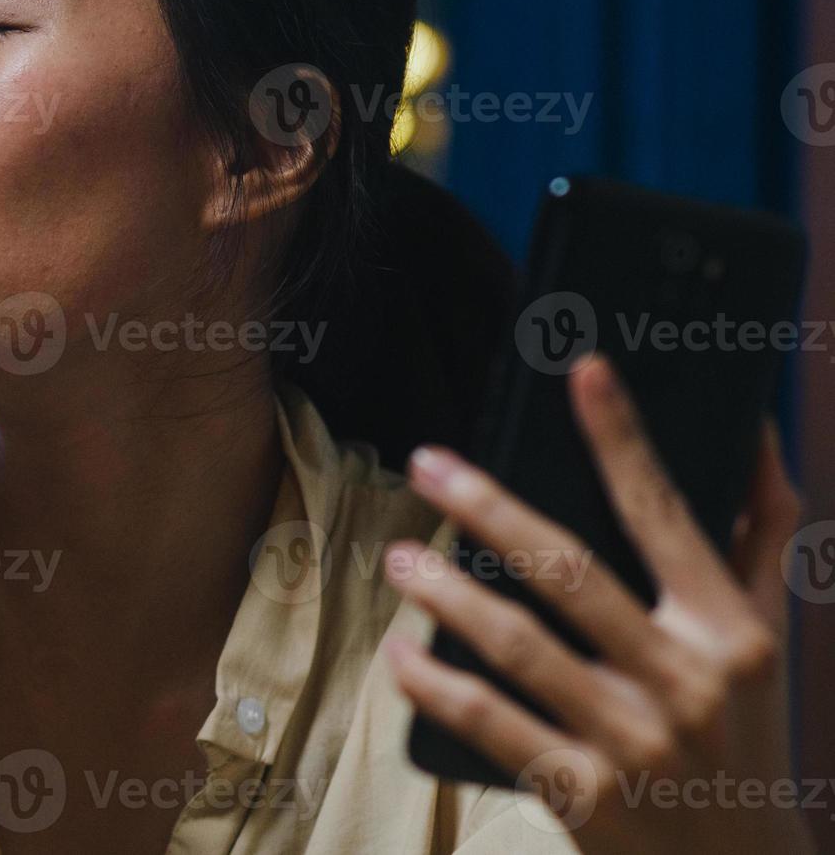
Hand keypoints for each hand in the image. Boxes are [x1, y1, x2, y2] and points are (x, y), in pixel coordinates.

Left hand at [382, 354, 812, 854]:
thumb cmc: (745, 736)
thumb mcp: (764, 638)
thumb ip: (759, 535)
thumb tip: (757, 430)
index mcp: (728, 631)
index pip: (667, 513)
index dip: (624, 438)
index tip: (585, 371)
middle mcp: (683, 679)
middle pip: (569, 572)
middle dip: (489, 508)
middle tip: (428, 465)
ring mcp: (631, 739)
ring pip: (519, 646)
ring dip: (446, 595)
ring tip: (400, 558)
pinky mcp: (583, 793)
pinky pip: (491, 725)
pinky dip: (436, 686)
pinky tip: (400, 653)